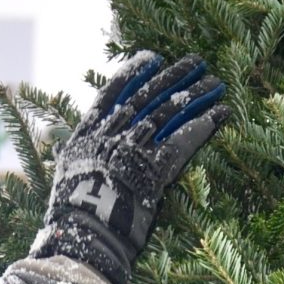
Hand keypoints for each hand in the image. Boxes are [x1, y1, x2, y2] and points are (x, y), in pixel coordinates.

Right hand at [29, 50, 227, 283]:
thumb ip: (69, 155)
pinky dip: (205, 123)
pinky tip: (222, 111)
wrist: (86, 225)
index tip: (152, 58)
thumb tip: (60, 150)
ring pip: (171, 111)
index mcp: (91, 131)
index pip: (114, 93)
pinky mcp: (160, 165)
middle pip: (150, 95)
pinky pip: (186, 138)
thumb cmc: (70, 206)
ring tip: (216, 81)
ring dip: (196, 94)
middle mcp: (116, 131)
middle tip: (194, 61)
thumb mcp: (64, 173)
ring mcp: (138, 146)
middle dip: (174, 76)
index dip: (134, 73)